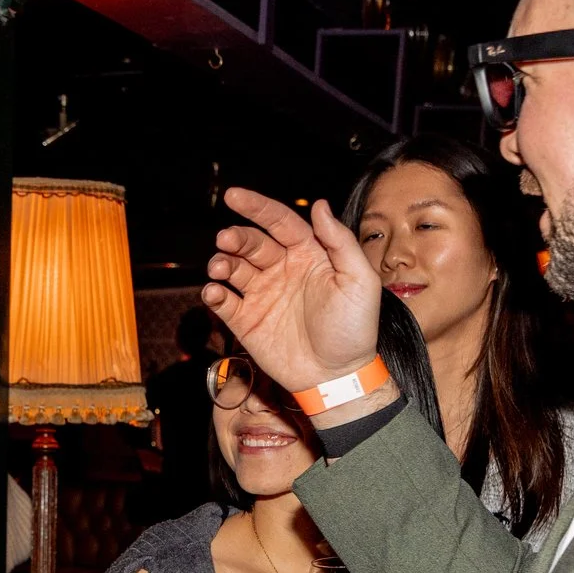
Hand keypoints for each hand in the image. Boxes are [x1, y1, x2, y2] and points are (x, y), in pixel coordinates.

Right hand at [203, 188, 383, 396]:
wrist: (338, 377)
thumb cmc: (355, 330)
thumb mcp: (359, 281)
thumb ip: (340, 242)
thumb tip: (319, 205)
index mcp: (308, 255)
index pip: (279, 222)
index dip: (256, 207)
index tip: (234, 195)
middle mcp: (282, 270)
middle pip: (251, 242)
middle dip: (235, 237)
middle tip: (226, 240)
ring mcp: (262, 295)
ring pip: (233, 268)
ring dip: (221, 263)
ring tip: (219, 268)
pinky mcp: (247, 321)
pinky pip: (224, 301)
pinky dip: (213, 294)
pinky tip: (213, 292)